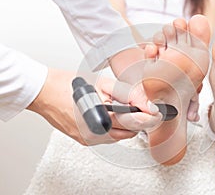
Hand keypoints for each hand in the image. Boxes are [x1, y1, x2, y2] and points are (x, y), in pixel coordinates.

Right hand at [27, 68, 160, 144]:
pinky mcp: (85, 140)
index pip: (135, 123)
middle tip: (138, 108)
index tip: (157, 113)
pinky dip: (113, 128)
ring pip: (119, 136)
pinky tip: (107, 115)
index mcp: (102, 118)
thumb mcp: (103, 84)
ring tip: (119, 108)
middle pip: (129, 132)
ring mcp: (89, 139)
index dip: (150, 118)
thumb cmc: (70, 86)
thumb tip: (146, 103)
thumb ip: (127, 94)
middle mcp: (96, 133)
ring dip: (125, 124)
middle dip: (137, 121)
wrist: (45, 92)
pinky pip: (107, 137)